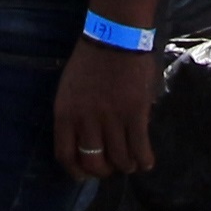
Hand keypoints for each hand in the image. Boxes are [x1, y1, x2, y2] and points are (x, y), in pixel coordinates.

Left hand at [54, 41, 158, 179]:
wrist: (114, 37)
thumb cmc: (91, 61)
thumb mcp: (69, 89)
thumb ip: (74, 116)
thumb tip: (84, 143)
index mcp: (65, 113)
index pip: (65, 156)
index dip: (78, 172)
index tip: (87, 173)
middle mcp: (85, 120)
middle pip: (94, 163)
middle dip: (105, 170)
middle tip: (113, 166)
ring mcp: (111, 118)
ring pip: (119, 159)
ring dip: (126, 165)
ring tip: (131, 162)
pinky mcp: (135, 114)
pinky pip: (140, 149)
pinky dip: (144, 160)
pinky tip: (146, 161)